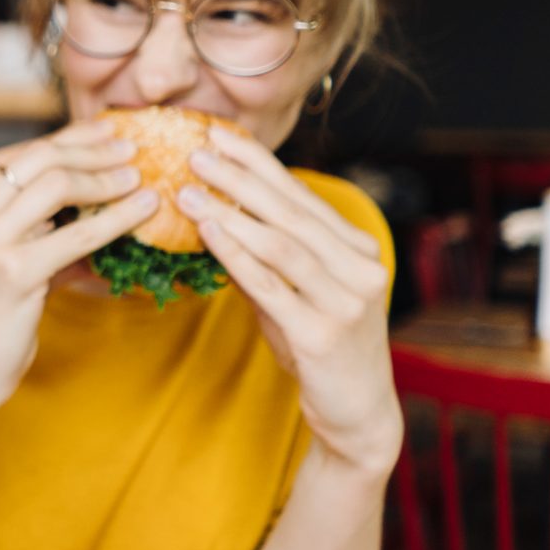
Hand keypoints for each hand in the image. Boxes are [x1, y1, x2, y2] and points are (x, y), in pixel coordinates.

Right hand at [0, 121, 158, 419]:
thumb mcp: (8, 251)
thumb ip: (42, 222)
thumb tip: (104, 191)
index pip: (28, 151)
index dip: (75, 137)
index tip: (111, 132)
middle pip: (44, 159)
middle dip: (95, 150)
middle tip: (135, 149)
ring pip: (59, 184)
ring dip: (108, 178)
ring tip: (140, 178)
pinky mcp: (13, 270)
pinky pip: (78, 233)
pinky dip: (117, 218)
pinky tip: (143, 209)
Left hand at [179, 124, 400, 472]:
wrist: (357, 413)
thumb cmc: (320, 347)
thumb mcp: (294, 293)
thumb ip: (264, 258)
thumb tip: (215, 215)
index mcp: (358, 249)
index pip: (301, 196)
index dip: (259, 163)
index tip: (221, 136)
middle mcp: (360, 268)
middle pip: (291, 212)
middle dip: (240, 177)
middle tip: (197, 151)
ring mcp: (346, 301)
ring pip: (281, 244)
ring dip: (231, 212)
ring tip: (189, 190)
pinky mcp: (322, 333)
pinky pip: (271, 285)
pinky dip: (237, 255)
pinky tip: (208, 233)